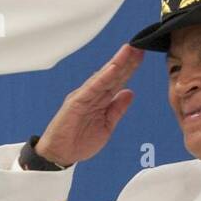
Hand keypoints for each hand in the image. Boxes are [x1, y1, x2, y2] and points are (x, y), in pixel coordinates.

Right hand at [36, 44, 143, 166]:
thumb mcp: (106, 125)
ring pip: (104, 77)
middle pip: (113, 75)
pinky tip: (114, 67)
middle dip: (126, 60)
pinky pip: (93, 87)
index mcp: (99, 100)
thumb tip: (129, 93)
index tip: (140, 55)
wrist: (60, 154)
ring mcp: (84, 97)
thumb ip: (117, 109)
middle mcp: (92, 95)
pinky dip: (104, 77)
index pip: (117, 81)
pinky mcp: (76, 102)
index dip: (129, 68)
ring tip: (129, 50)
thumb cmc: (79, 141)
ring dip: (117, 63)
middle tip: (139, 45)